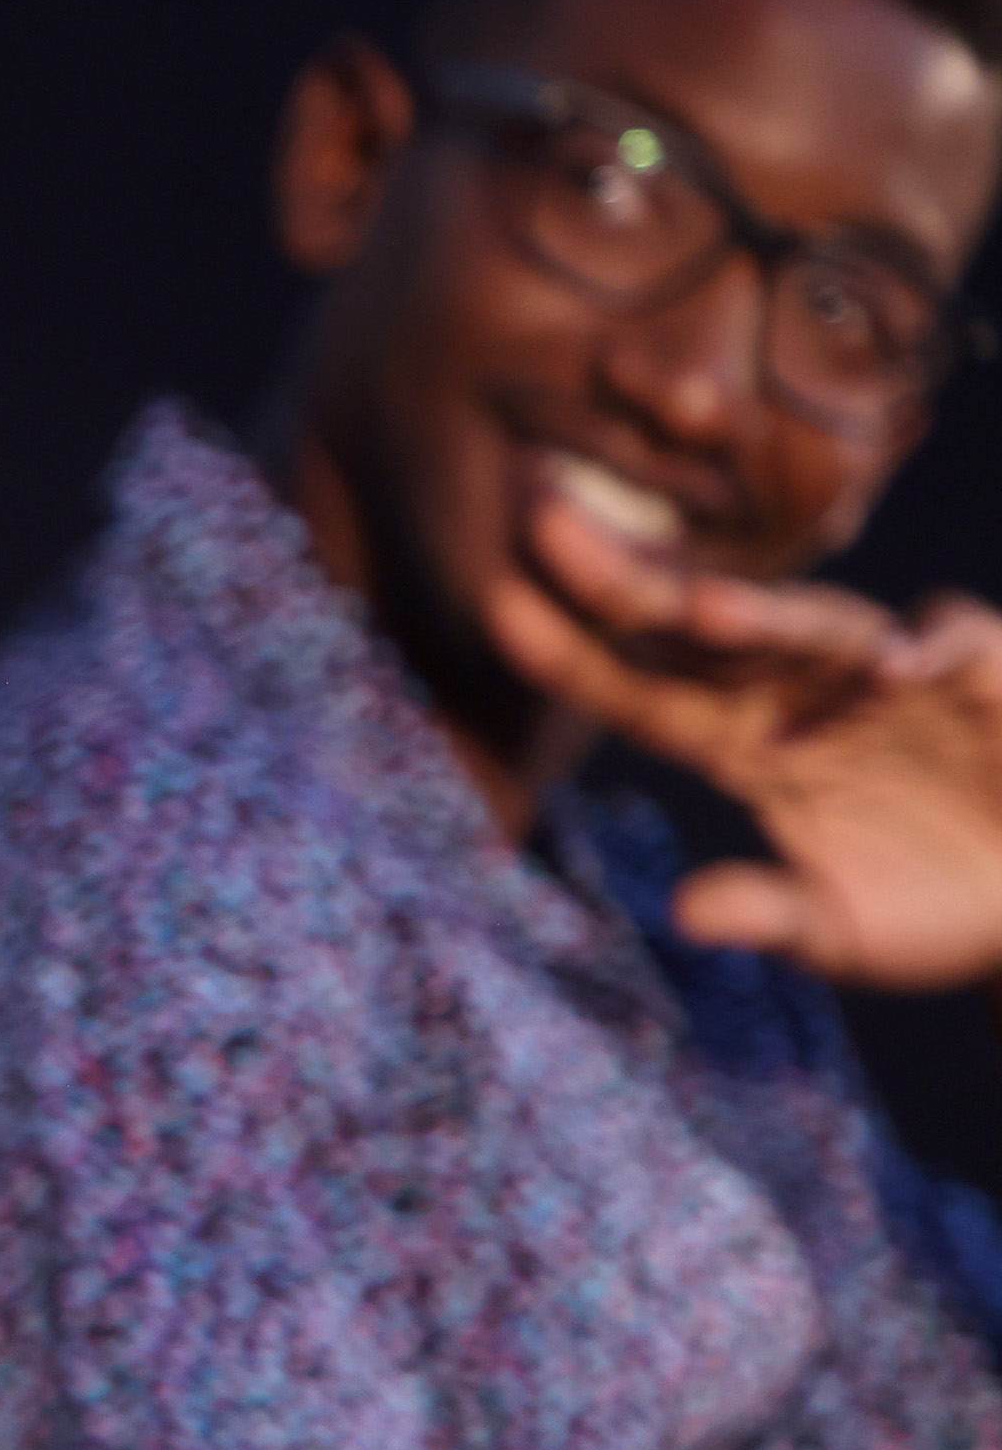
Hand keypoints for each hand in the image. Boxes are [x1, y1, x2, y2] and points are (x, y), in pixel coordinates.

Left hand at [488, 476, 1001, 991]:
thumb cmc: (931, 904)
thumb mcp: (840, 930)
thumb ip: (769, 915)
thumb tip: (689, 915)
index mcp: (743, 745)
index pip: (637, 692)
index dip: (569, 653)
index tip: (496, 604)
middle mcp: (798, 692)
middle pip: (700, 629)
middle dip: (627, 577)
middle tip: (543, 518)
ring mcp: (885, 675)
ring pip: (812, 626)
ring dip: (766, 615)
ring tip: (706, 607)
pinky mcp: (980, 673)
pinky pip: (947, 648)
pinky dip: (921, 655)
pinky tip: (890, 672)